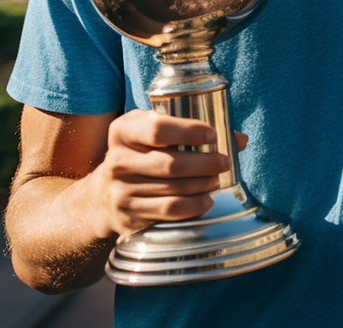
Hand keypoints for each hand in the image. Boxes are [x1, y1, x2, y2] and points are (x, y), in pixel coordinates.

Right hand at [87, 109, 235, 240]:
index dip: (189, 131)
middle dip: (205, 162)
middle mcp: (117, 159)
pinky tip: (207, 199)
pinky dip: (193, 205)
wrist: (103, 195)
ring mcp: (121, 189)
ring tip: (218, 178)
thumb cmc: (140, 153)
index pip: (158, 129)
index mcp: (123, 130)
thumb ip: (191, 130)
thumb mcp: (152, 132)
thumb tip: (240, 139)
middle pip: (171, 163)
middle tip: (224, 161)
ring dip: (203, 184)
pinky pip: (169, 210)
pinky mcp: (129, 213)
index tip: (213, 134)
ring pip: (173, 188)